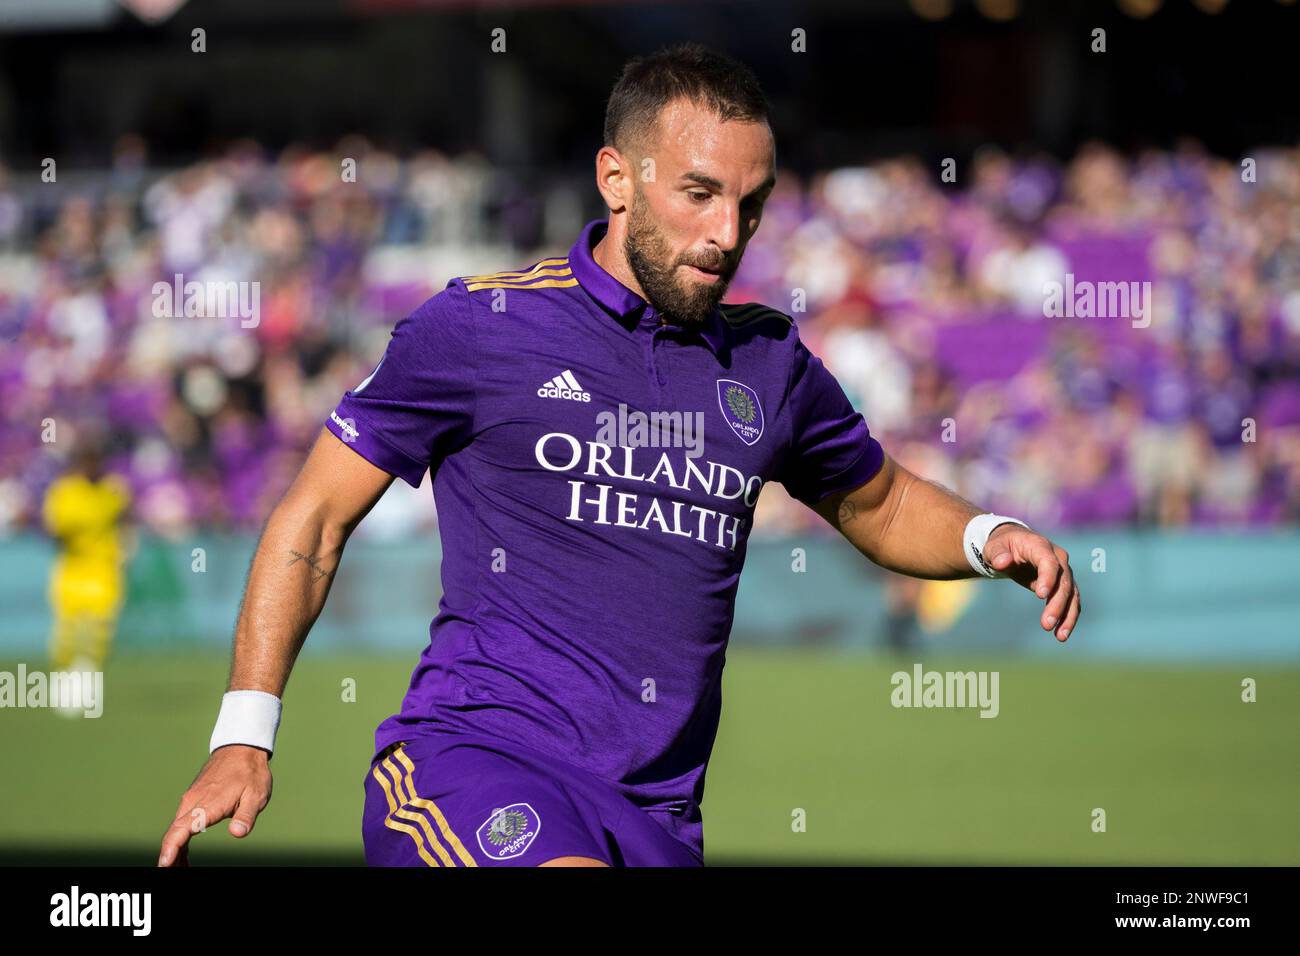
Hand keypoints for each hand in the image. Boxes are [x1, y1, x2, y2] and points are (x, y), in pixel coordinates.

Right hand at [158, 745, 272, 865]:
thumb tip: (237, 833)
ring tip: (179, 869)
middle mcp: (193, 802)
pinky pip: (181, 823)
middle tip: (170, 874)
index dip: (171, 848)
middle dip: (169, 856)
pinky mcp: (193, 799)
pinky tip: (183, 853)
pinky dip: (179, 840)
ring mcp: (190, 800)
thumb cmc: (250, 773)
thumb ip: (246, 815)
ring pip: (175, 829)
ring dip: (174, 850)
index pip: (182, 829)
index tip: (164, 864)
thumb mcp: (256, 795)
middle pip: (173, 834)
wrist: (241, 748)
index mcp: (207, 804)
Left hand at [982, 524, 1080, 642]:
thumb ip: (997, 554)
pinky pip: (1071, 601)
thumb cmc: (1002, 546)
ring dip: (1067, 615)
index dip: (1047, 578)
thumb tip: (1003, 562)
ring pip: (1072, 594)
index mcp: (1040, 546)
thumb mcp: (993, 547)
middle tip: (1046, 625)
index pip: (1049, 563)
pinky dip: (1068, 617)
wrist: (1014, 545)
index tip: (1040, 596)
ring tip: (1060, 636)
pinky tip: (1061, 634)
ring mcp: (1063, 571)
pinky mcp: (1063, 584)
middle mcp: (1058, 557)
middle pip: (1063, 582)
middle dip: (1057, 605)